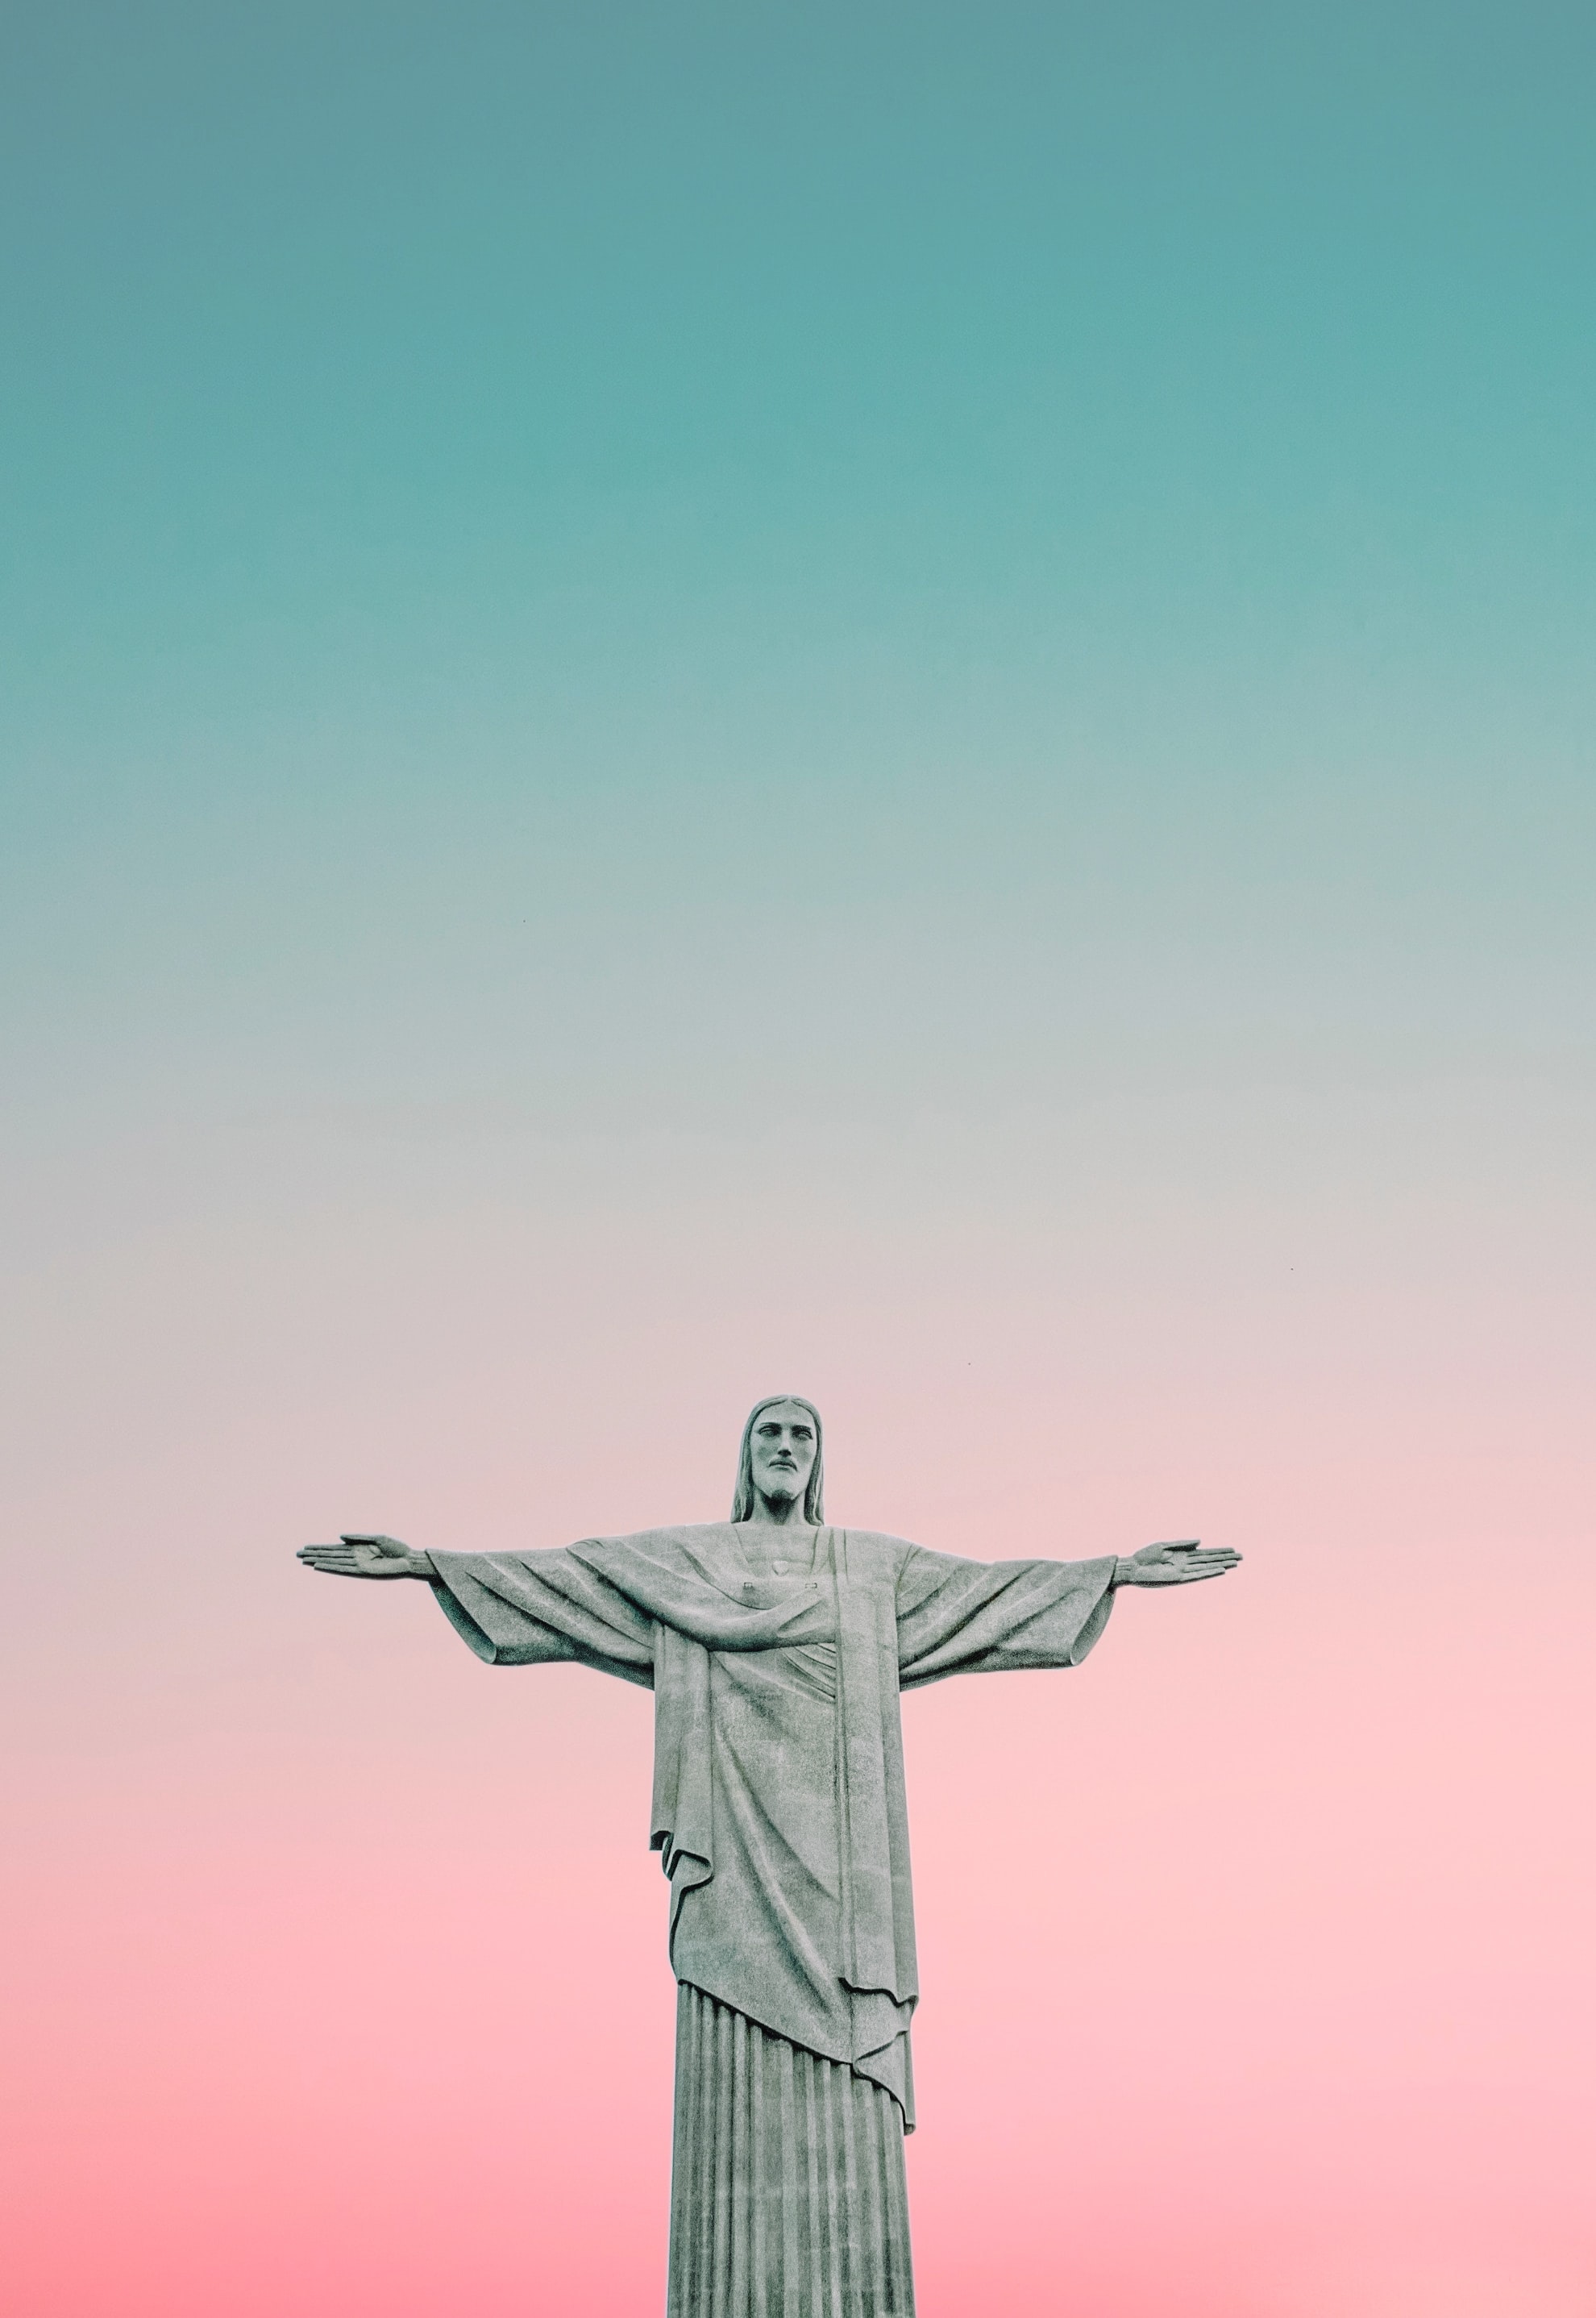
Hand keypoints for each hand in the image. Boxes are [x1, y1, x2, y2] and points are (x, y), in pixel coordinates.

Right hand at [297, 1534, 434, 1580]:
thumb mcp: (377, 1538)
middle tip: (297, 1554)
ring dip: (318, 1561)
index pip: (334, 1548)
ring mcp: (357, 1565)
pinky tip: (319, 1566)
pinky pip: (343, 1569)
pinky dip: (331, 1567)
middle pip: (330, 1555)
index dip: (320, 1548)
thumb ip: (358, 1537)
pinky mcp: (362, 1572)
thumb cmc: (396, 1548)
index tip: (306, 1547)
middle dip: (314, 1554)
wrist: (409, 1559)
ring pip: (333, 1562)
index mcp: (358, 1548)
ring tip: (304, 1560)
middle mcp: (355, 1557)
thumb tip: (340, 1537)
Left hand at [1113, 1539, 1240, 1586]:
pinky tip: (1219, 1570)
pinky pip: (1197, 1575)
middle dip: (1225, 1558)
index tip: (1232, 1549)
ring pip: (1206, 1567)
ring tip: (1235, 1563)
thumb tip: (1200, 1541)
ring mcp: (1183, 1571)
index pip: (1205, 1553)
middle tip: (1241, 1556)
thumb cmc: (1145, 1556)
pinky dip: (1209, 1572)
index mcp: (1182, 1555)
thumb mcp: (1164, 1545)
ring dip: (1221, 1565)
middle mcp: (1186, 1564)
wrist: (1132, 1567)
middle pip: (1210, 1560)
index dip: (1219, 1551)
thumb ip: (1182, 1543)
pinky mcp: (1178, 1578)